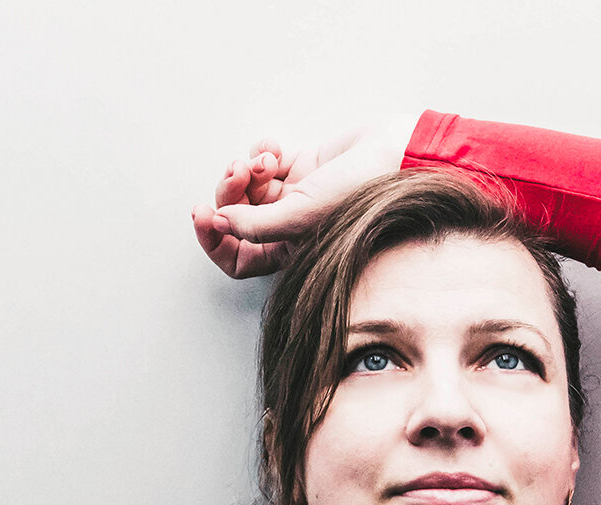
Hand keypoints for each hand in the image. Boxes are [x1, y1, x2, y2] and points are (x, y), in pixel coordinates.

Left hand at [192, 114, 420, 278]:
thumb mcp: (303, 216)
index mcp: (290, 254)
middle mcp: (289, 230)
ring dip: (246, 169)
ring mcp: (293, 197)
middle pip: (234, 217)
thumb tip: (218, 221)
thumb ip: (256, 225)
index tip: (203, 213)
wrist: (396, 156)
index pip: (238, 259)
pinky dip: (261, 151)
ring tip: (264, 160)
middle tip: (239, 172)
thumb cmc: (364, 195)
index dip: (214, 240)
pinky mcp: (300, 167)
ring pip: (245, 187)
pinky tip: (276, 149)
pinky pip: (262, 160)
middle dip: (229, 192)